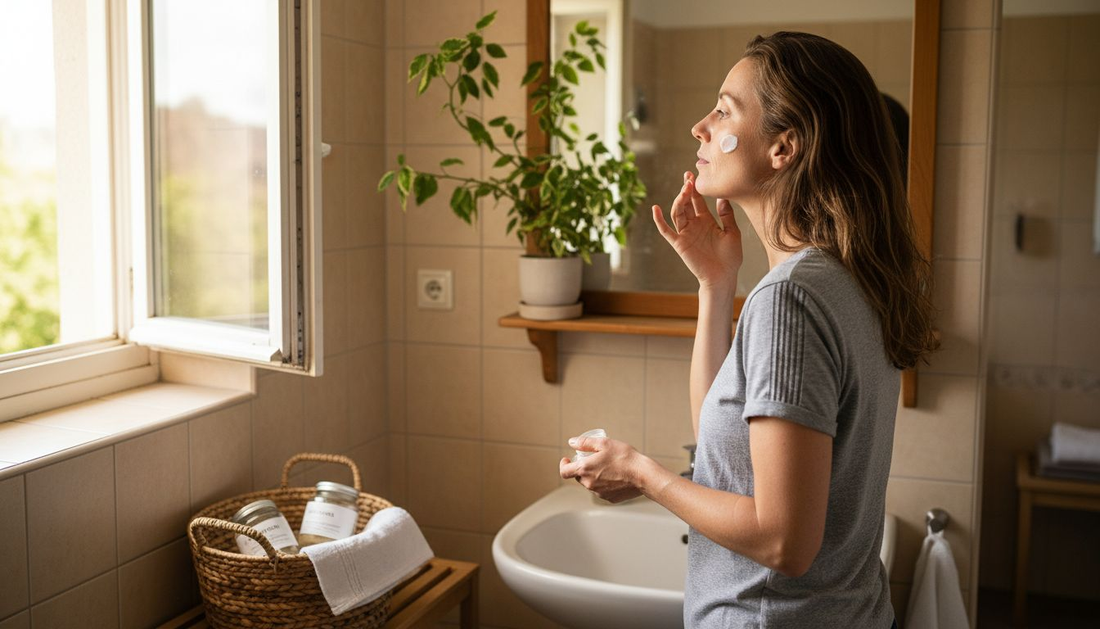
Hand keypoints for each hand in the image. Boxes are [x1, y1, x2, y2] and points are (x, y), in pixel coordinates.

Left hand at [559, 436, 645, 502]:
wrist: (643, 475)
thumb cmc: (625, 457)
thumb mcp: (604, 443)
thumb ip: (585, 443)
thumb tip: (572, 442)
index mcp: (585, 469)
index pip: (564, 471)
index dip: (564, 465)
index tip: (567, 459)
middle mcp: (589, 484)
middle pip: (579, 477)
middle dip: (583, 468)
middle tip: (594, 459)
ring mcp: (599, 493)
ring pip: (590, 484)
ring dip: (594, 476)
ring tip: (609, 466)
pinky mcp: (609, 498)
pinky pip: (602, 490)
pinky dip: (605, 483)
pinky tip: (616, 476)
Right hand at [652, 172, 742, 290]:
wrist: (723, 276)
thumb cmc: (730, 257)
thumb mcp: (732, 233)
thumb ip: (727, 216)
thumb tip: (722, 198)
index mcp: (706, 221)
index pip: (697, 201)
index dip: (695, 188)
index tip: (693, 174)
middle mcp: (694, 225)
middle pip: (686, 203)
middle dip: (686, 190)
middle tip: (689, 177)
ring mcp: (685, 234)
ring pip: (677, 213)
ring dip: (679, 200)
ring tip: (684, 189)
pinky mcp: (679, 244)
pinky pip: (666, 231)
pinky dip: (659, 220)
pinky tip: (655, 209)